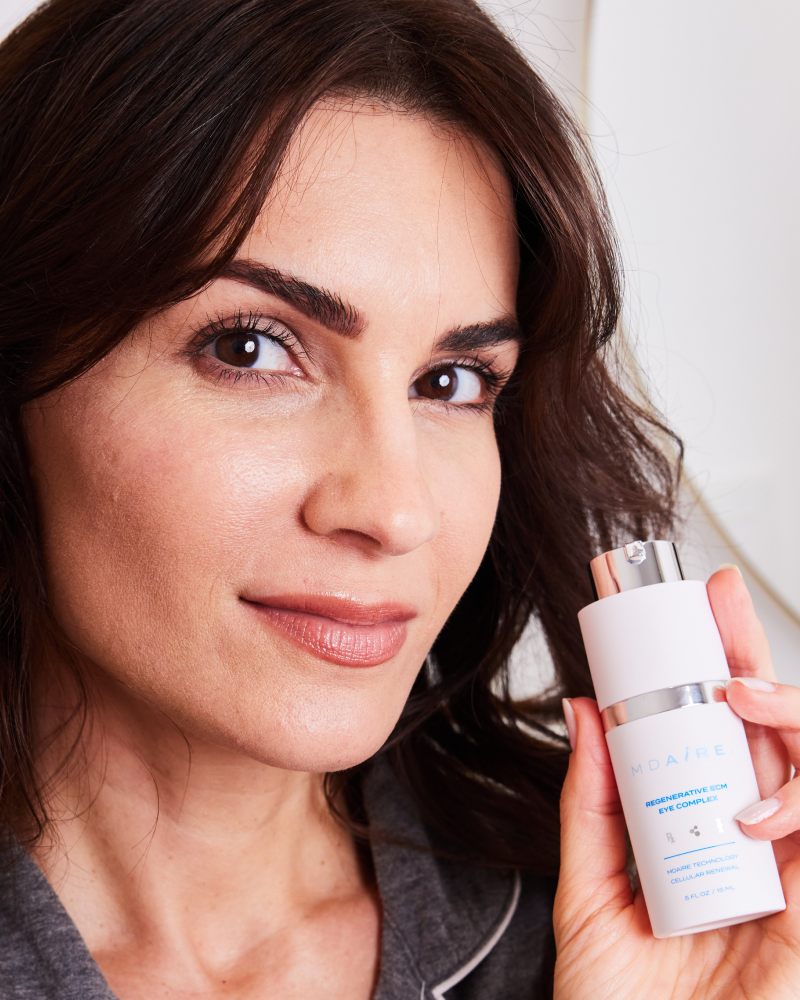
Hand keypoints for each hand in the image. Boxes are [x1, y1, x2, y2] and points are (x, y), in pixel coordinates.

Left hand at [553, 567, 799, 998]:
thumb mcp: (590, 893)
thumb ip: (591, 803)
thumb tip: (585, 711)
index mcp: (705, 830)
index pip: (720, 733)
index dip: (716, 666)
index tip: (691, 607)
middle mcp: (757, 843)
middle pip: (772, 732)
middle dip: (752, 656)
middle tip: (718, 601)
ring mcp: (792, 875)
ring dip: (788, 714)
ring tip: (737, 693)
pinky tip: (757, 815)